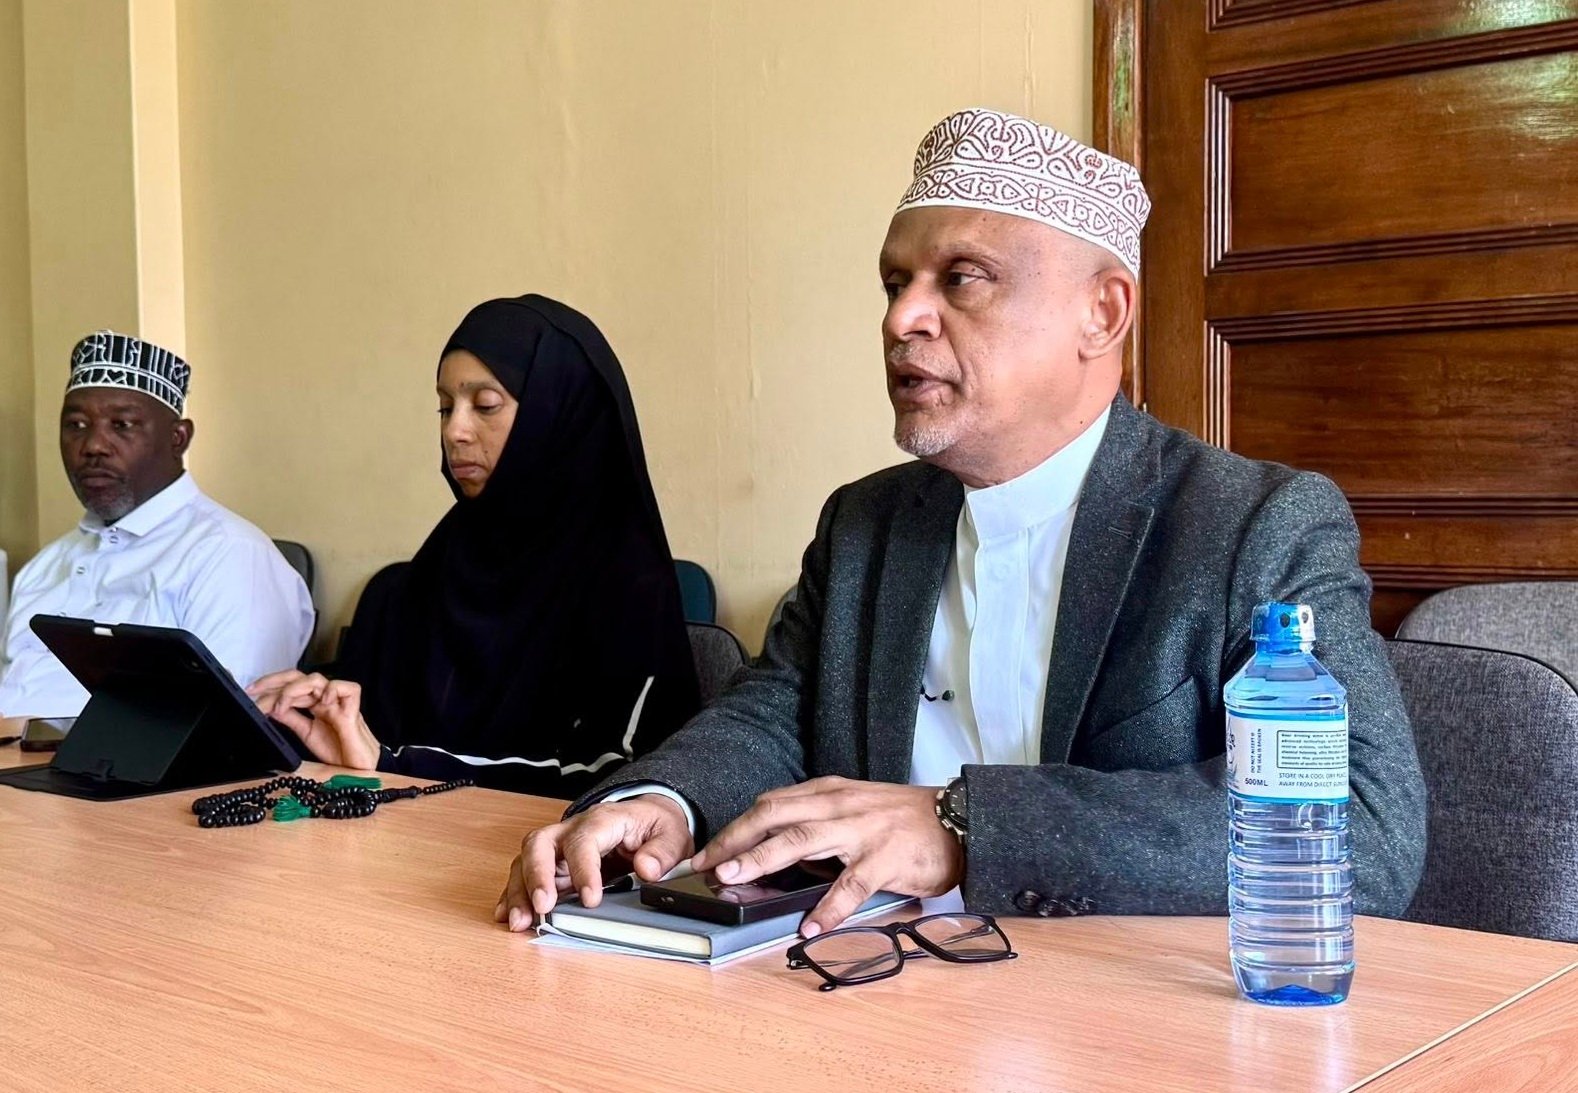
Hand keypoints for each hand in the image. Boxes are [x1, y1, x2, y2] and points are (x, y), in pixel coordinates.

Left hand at [246, 669, 381, 769]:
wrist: (359, 770)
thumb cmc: (339, 752)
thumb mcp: (306, 734)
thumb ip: (292, 719)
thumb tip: (271, 707)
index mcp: (314, 704)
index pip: (290, 686)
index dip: (269, 687)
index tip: (250, 694)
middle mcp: (325, 700)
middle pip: (299, 677)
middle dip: (274, 680)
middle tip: (255, 691)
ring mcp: (338, 703)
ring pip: (317, 679)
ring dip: (294, 689)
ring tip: (282, 705)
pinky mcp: (352, 711)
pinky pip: (346, 688)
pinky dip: (331, 690)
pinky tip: (321, 703)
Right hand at [495, 795, 693, 931]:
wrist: (647, 817)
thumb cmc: (655, 826)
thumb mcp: (672, 834)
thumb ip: (662, 852)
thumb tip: (647, 869)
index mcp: (603, 820)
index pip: (584, 841)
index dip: (583, 869)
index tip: (590, 899)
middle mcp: (572, 830)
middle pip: (541, 843)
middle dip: (537, 875)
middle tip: (543, 906)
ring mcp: (558, 846)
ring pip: (526, 860)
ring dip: (519, 891)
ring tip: (520, 922)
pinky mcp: (551, 864)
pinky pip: (524, 874)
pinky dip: (513, 894)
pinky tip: (506, 914)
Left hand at [690, 776, 963, 937]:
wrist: (958, 820)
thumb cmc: (902, 820)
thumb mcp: (853, 809)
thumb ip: (817, 824)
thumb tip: (771, 854)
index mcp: (828, 793)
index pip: (770, 805)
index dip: (735, 828)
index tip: (706, 852)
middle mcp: (838, 806)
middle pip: (774, 815)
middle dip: (734, 839)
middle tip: (704, 864)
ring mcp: (861, 831)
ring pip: (801, 839)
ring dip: (761, 859)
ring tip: (732, 878)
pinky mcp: (886, 858)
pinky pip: (851, 885)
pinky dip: (828, 907)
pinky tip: (809, 925)